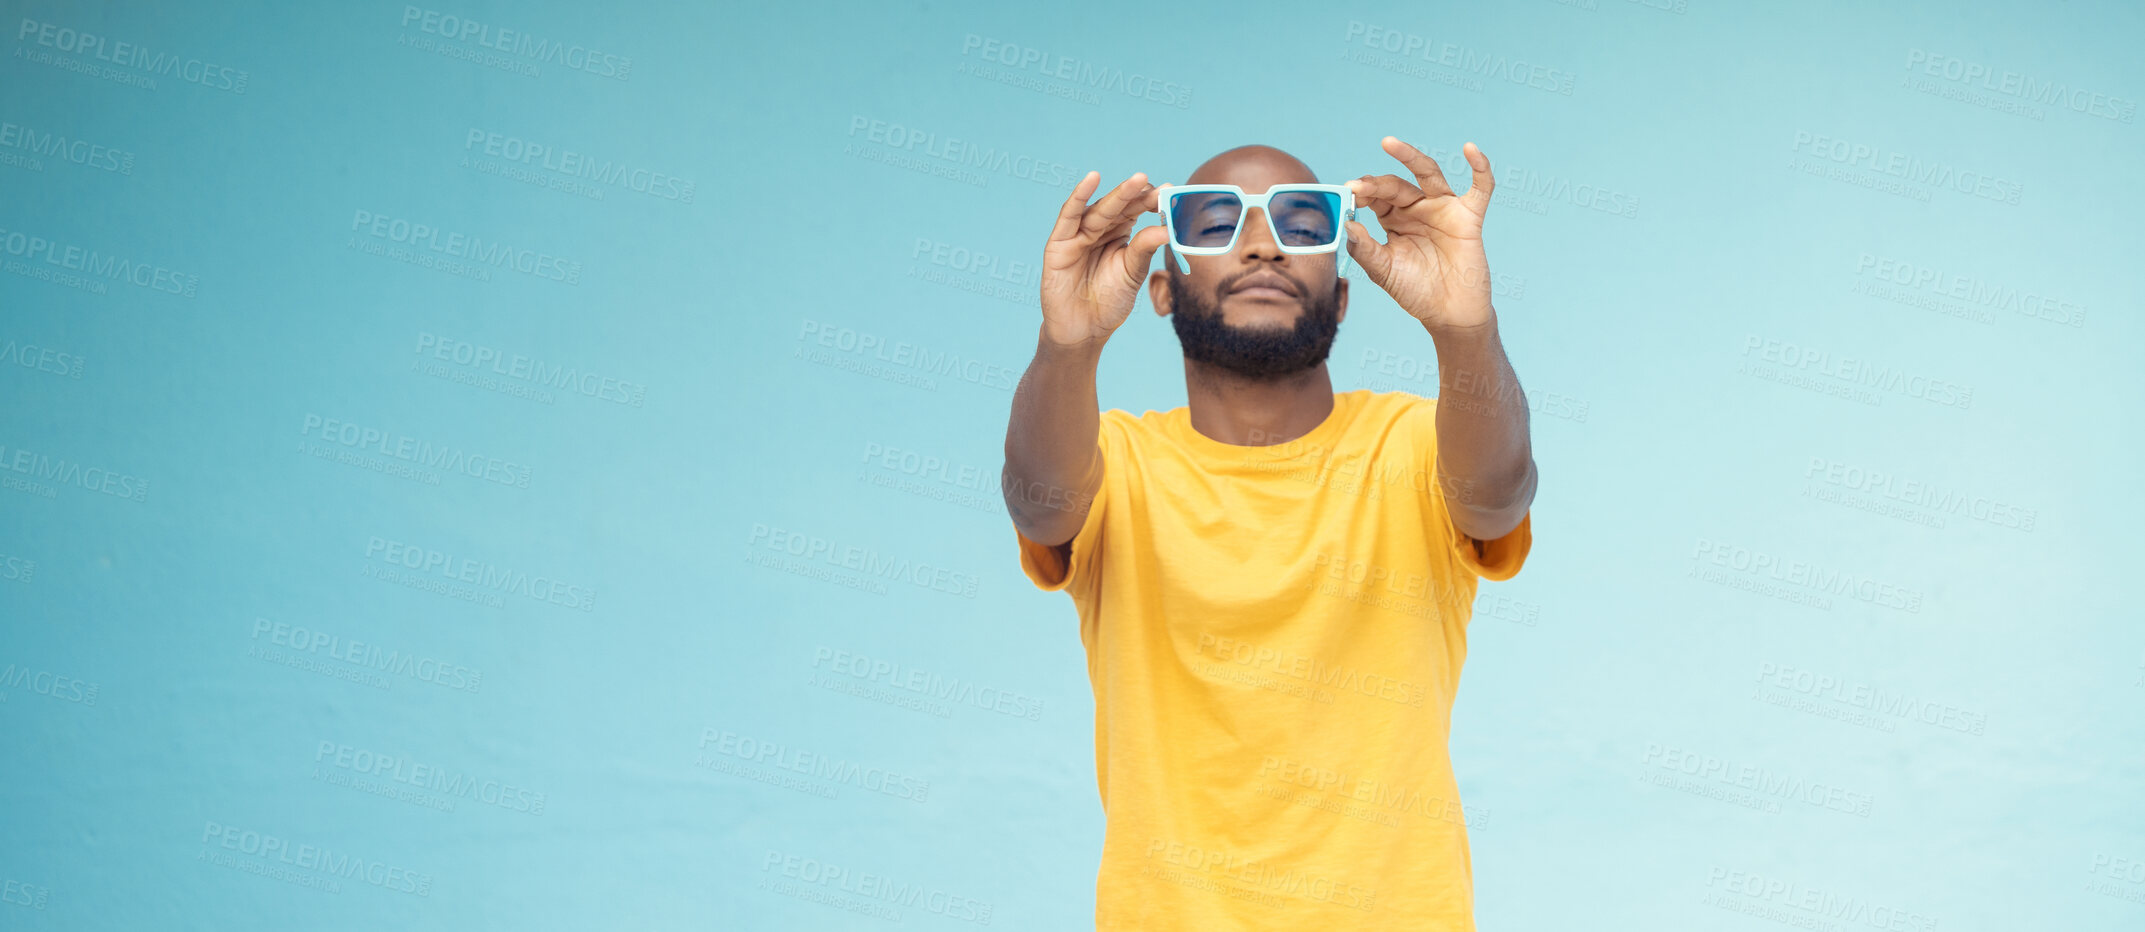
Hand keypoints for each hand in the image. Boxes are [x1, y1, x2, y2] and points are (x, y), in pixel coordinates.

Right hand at [1038, 171, 1167, 348]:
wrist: (1084, 331)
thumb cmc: (1109, 303)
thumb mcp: (1132, 273)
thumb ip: (1144, 249)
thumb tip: (1167, 228)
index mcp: (1118, 235)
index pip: (1135, 211)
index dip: (1151, 202)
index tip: (1170, 193)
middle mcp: (1098, 230)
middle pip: (1119, 207)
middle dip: (1138, 195)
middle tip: (1159, 187)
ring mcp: (1077, 235)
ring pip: (1099, 209)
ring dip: (1118, 194)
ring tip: (1137, 181)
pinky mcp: (1059, 243)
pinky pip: (1068, 215)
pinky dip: (1079, 196)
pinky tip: (1092, 179)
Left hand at [1344, 137, 1496, 331]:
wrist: (1447, 313)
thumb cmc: (1414, 291)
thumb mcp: (1383, 271)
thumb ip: (1365, 248)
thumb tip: (1347, 224)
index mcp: (1393, 219)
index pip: (1375, 197)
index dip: (1362, 193)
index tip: (1348, 194)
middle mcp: (1417, 209)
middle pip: (1396, 185)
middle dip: (1377, 184)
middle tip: (1359, 186)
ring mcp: (1443, 209)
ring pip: (1427, 174)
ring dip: (1409, 157)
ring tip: (1389, 144)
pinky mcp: (1468, 216)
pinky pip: (1480, 188)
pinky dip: (1479, 167)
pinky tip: (1471, 149)